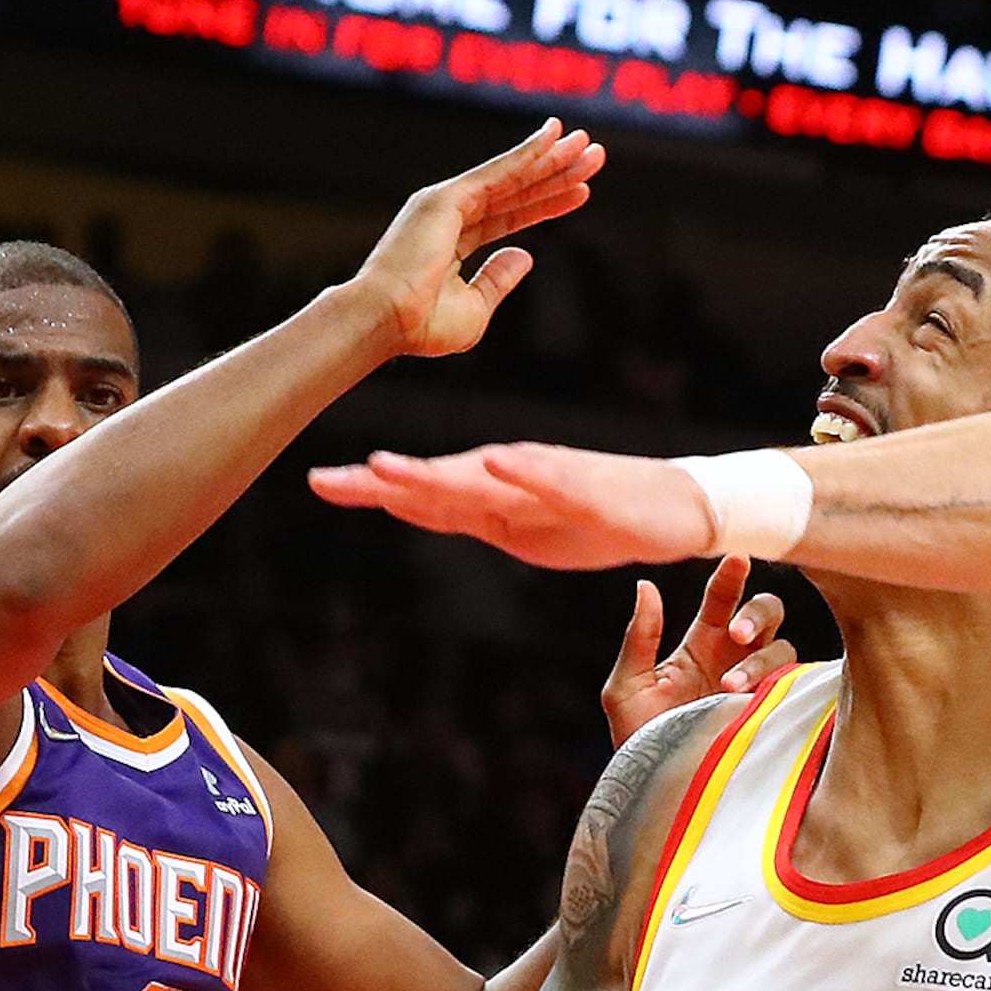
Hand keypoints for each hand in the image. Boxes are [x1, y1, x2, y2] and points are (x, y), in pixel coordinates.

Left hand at [313, 441, 714, 569]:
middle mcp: (508, 477)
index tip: (319, 485)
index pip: (419, 493)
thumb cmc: (593, 518)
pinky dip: (522, 470)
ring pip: (482, 476)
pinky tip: (496, 462)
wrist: (671, 509)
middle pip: (436, 481)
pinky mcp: (587, 488)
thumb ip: (465, 515)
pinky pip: (551, 479)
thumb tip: (404, 505)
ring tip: (388, 469)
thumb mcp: (518, 528)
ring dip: (435, 473)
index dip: (369, 489)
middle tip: (328, 481)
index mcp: (490, 492)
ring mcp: (546, 480)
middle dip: (382, 484)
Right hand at [346, 122, 605, 360]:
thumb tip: (525, 255)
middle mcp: (448, 216)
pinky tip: (553, 137)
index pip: (508, 217)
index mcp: (450, 244)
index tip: (582, 192)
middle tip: (594, 155)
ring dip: (551, 158)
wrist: (386, 321)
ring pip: (510, 177)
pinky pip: (497, 173)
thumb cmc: (421, 326)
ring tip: (587, 144)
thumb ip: (498, 280)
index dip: (545, 204)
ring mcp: (446, 203)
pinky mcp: (447, 198)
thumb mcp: (475, 309)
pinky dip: (526, 153)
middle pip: (515, 191)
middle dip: (556, 173)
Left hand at [602, 556, 794, 743]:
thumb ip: (638, 638)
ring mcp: (758, 686)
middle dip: (758, 614)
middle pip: (768, 612)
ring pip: (785, 649)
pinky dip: (788, 685)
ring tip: (732, 688)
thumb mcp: (626, 687)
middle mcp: (735, 658)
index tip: (736, 558)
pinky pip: (797, 689)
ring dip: (762, 661)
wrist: (654, 789)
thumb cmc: (637, 738)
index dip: (731, 576)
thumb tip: (645, 586)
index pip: (723, 598)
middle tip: (737, 634)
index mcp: (702, 643)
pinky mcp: (773, 715)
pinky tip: (765, 696)